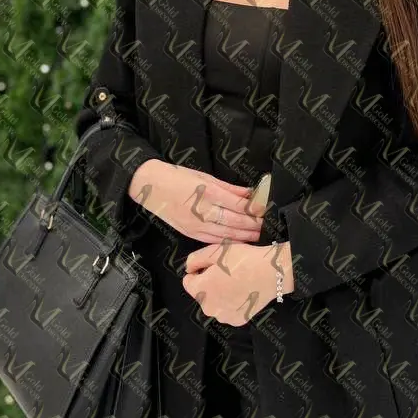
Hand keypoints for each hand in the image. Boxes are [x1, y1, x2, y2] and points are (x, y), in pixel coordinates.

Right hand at [129, 160, 264, 243]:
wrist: (149, 186)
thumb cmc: (176, 176)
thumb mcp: (204, 176)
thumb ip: (229, 188)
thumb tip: (249, 193)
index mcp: (207, 192)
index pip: (239, 204)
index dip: (255, 209)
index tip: (267, 210)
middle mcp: (202, 210)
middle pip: (235, 221)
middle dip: (254, 225)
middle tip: (268, 226)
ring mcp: (195, 224)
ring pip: (226, 234)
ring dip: (245, 236)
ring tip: (259, 236)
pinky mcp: (190, 233)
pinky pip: (213, 240)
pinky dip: (228, 241)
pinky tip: (239, 242)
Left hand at [182, 241, 289, 324]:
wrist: (271, 273)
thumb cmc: (243, 260)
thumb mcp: (215, 251)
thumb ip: (194, 260)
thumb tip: (189, 269)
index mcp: (200, 290)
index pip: (188, 282)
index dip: (199, 271)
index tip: (212, 266)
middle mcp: (209, 308)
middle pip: (201, 294)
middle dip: (209, 284)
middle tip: (226, 273)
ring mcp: (224, 316)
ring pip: (215, 303)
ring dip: (220, 295)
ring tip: (235, 282)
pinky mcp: (237, 321)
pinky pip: (228, 311)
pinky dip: (232, 304)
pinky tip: (242, 293)